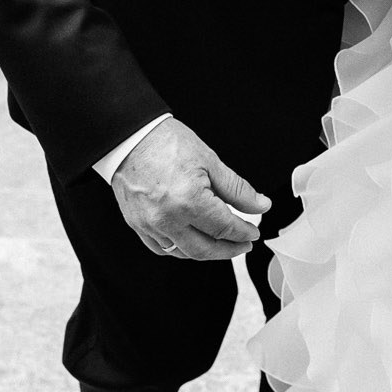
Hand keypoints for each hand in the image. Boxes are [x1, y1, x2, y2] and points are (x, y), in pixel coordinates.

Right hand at [109, 119, 271, 262]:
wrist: (131, 138)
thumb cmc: (166, 143)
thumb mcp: (210, 161)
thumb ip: (238, 189)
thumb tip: (260, 205)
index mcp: (189, 201)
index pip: (224, 228)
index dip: (243, 233)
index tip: (253, 232)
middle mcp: (167, 219)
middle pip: (205, 250)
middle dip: (229, 250)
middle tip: (243, 244)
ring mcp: (150, 225)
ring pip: (183, 253)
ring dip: (206, 252)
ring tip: (221, 243)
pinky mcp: (137, 225)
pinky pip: (161, 249)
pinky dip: (180, 250)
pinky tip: (192, 241)